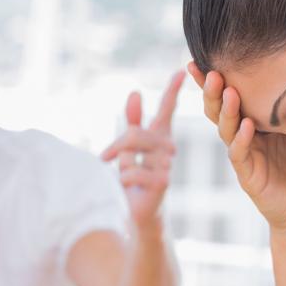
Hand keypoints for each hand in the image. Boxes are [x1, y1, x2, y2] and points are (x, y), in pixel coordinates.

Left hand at [102, 71, 184, 227]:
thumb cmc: (134, 181)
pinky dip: (122, 180)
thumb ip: (132, 122)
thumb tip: (136, 92)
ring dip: (119, 166)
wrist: (140, 214)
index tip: (181, 70)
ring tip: (123, 179)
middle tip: (103, 157)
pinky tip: (129, 189)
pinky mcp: (162, 182)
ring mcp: (167, 165)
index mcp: (160, 138)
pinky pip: (131, 170)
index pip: (167, 110)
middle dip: (117, 144)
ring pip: (132, 151)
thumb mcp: (129, 149)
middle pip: (136, 133)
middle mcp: (167, 149)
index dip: (173, 90)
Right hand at [187, 63, 285, 239]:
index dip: (219, 76)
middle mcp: (244, 135)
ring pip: (225, 128)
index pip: (233, 94)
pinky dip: (241, 139)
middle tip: (210, 69)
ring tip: (227, 91)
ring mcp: (244, 155)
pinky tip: (246, 125)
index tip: (210, 53)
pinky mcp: (248, 175)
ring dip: (225, 109)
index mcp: (256, 121)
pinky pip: (240, 154)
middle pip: (220, 107)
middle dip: (212, 88)